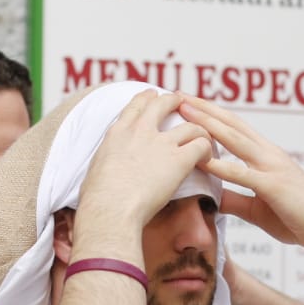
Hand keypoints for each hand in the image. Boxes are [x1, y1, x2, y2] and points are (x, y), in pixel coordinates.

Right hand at [78, 90, 213, 229]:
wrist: (110, 208)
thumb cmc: (98, 200)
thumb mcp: (96, 169)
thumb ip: (108, 160)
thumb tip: (108, 170)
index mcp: (118, 133)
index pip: (136, 105)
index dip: (147, 98)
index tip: (153, 95)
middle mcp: (141, 131)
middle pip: (164, 104)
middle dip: (176, 101)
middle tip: (183, 104)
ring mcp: (161, 144)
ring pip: (191, 125)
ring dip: (200, 130)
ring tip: (204, 138)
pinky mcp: (179, 160)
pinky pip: (201, 145)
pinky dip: (207, 150)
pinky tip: (207, 159)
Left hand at [176, 94, 303, 265]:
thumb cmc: (298, 220)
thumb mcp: (258, 208)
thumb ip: (235, 198)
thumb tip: (211, 195)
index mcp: (267, 156)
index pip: (234, 128)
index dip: (211, 114)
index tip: (187, 104)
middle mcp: (269, 154)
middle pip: (232, 124)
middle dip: (204, 108)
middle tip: (178, 95)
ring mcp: (273, 167)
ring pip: (235, 140)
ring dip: (208, 124)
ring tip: (184, 112)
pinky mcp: (274, 186)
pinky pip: (243, 174)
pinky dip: (221, 166)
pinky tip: (201, 159)